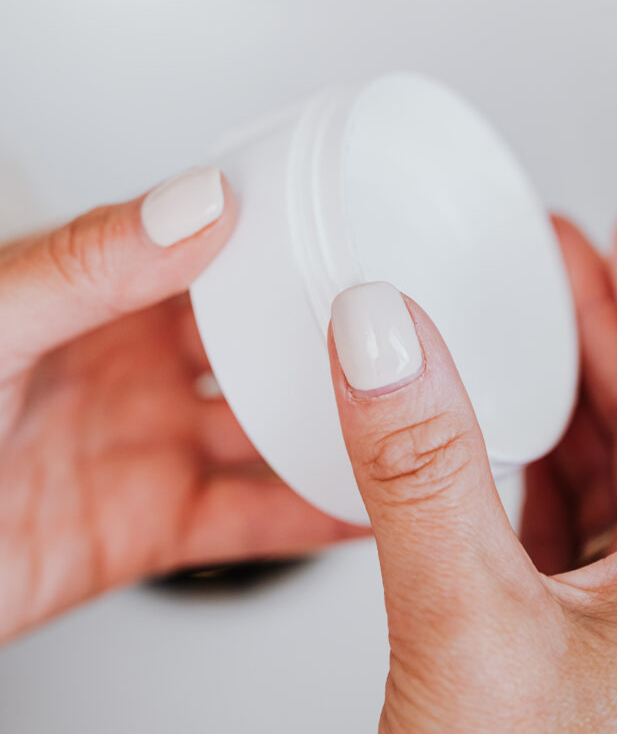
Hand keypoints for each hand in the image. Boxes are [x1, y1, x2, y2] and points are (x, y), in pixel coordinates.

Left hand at [0, 167, 357, 642]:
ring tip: (410, 407)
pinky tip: (362, 505)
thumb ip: (90, 263)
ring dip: (332, 423)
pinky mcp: (146, 527)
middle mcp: (129, 366)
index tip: (354, 226)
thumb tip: (194, 205)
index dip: (280, 238)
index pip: (210, 251)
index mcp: (95, 295)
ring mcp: (143, 446)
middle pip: (253, 341)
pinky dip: (309, 519)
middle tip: (403, 322)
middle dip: (322, 331)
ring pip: (264, 431)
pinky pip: (246, 520)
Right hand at [328, 207, 616, 733]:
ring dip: (561, 395)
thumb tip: (383, 335)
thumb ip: (421, 471)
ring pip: (607, 471)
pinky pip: (561, 528)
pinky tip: (486, 439)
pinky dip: (522, 470)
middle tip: (556, 258)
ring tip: (516, 330)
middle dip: (603, 328)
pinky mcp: (575, 655)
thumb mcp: (469, 633)